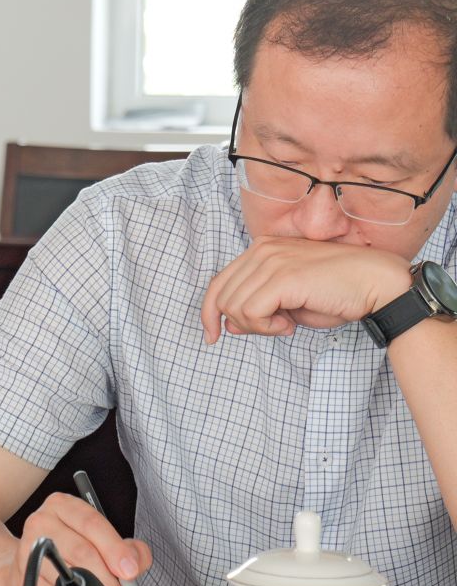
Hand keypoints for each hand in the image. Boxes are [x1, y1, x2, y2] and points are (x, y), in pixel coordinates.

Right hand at [1, 494, 152, 585]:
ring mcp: (27, 549)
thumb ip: (129, 549)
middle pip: (82, 551)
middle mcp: (41, 522)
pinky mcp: (22, 577)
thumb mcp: (103, 543)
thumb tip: (135, 564)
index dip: (115, 550)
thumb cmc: (71, 554)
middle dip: (109, 579)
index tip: (130, 571)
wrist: (29, 572)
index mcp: (63, 506)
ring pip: (69, 576)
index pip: (92, 524)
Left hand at [202, 237, 411, 342]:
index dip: (209, 311)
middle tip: (274, 329)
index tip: (213, 335)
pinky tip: (288, 326)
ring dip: (256, 326)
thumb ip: (256, 310)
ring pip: (232, 306)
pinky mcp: (282, 277)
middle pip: (220, 295)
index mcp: (261, 249)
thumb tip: (226, 326)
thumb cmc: (338, 293)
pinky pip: (250, 312)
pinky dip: (265, 328)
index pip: (218, 282)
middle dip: (240, 323)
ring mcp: (271, 260)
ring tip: (285, 325)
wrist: (377, 284)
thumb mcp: (288, 305)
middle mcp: (262, 249)